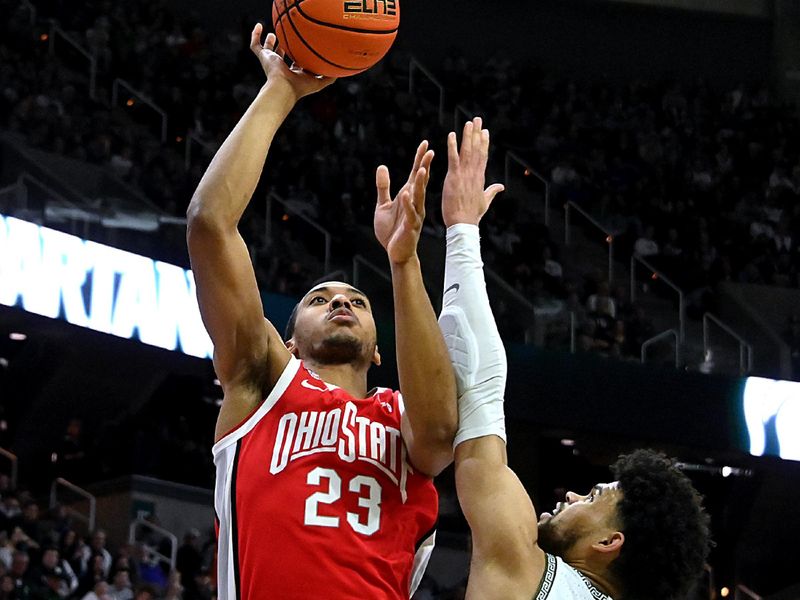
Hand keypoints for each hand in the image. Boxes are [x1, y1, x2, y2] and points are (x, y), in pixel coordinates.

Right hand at [250, 23, 334, 101]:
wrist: (284, 87)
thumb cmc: (301, 87)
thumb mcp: (319, 82)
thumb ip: (329, 78)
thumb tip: (340, 73)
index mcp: (293, 73)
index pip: (296, 64)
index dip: (300, 58)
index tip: (305, 51)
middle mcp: (282, 67)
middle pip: (282, 57)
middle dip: (284, 50)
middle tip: (287, 41)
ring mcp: (271, 62)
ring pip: (268, 51)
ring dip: (269, 43)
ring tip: (272, 34)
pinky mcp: (263, 58)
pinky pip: (255, 45)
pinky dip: (255, 35)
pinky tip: (258, 26)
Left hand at [374, 141, 433, 264]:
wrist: (395, 252)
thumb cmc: (391, 230)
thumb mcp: (382, 204)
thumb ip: (383, 187)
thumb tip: (382, 166)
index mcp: (409, 196)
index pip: (416, 175)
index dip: (419, 159)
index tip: (425, 144)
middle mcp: (415, 203)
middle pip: (420, 182)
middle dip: (424, 167)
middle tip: (430, 152)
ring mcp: (414, 215)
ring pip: (418, 196)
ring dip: (421, 183)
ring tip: (422, 169)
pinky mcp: (410, 227)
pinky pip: (410, 214)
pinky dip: (408, 204)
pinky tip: (406, 193)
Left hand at [442, 117, 504, 226]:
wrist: (463, 223)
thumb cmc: (472, 215)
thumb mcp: (485, 201)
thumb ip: (492, 191)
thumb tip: (501, 186)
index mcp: (480, 178)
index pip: (483, 156)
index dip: (484, 143)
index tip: (485, 131)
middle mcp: (474, 173)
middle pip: (477, 149)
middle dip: (478, 133)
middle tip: (478, 119)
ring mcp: (464, 174)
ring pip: (467, 151)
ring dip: (468, 135)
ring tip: (469, 122)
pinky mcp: (453, 177)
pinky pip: (453, 158)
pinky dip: (452, 146)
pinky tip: (451, 135)